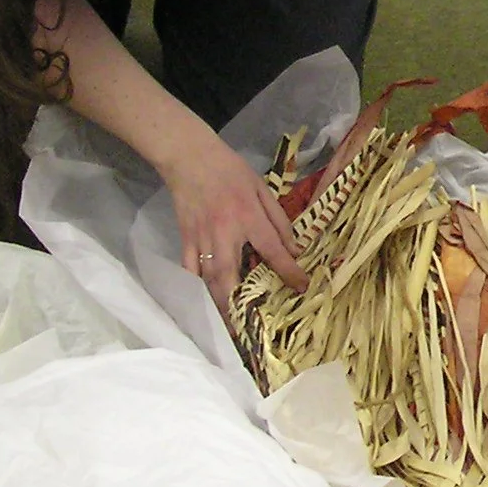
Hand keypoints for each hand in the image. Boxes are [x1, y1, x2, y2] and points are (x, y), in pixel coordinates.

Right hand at [158, 133, 308, 311]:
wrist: (189, 157)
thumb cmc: (230, 171)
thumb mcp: (262, 188)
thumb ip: (279, 220)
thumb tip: (295, 249)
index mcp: (248, 217)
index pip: (272, 251)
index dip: (289, 271)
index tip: (302, 288)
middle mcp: (224, 233)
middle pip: (230, 277)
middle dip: (239, 306)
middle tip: (250, 329)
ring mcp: (201, 239)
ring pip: (209, 279)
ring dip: (219, 303)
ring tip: (231, 324)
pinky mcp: (185, 239)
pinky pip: (191, 269)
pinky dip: (198, 285)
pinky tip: (207, 299)